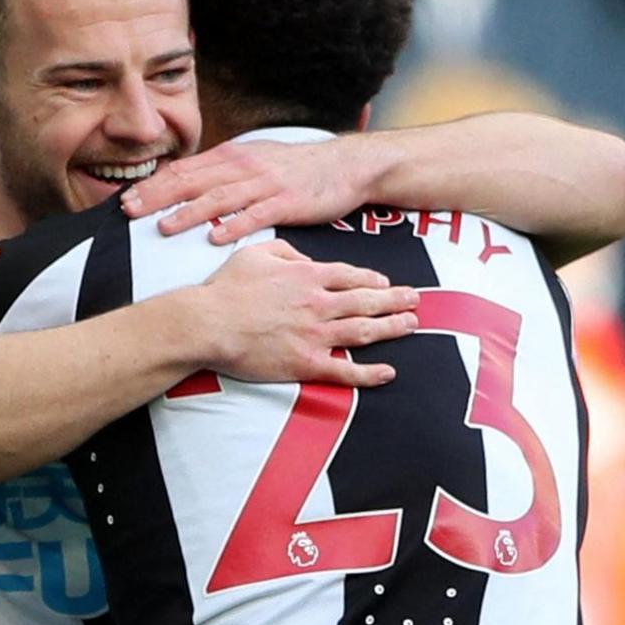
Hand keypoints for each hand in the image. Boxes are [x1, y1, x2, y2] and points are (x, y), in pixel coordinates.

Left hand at [121, 139, 370, 244]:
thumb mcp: (254, 161)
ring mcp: (264, 184)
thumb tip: (185, 184)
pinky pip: (256, 215)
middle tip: (130, 211)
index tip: (126, 199)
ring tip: (164, 227)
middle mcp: (243, 167)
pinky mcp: (286, 201)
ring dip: (189, 212)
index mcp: (231, 157)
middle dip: (158, 196)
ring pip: (219, 197)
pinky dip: (234, 226)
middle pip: (192, 181)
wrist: (344, 165)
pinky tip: (216, 238)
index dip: (153, 184)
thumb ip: (221, 173)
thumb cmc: (295, 168)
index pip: (184, 170)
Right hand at [194, 239, 417, 386]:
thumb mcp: (255, 253)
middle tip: (415, 300)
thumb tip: (304, 258)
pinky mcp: (306, 364)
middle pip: (366, 301)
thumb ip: (285, 250)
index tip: (386, 283)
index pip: (351, 276)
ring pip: (363, 331)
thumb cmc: (227, 289)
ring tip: (411, 325)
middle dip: (395, 300)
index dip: (372, 280)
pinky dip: (369, 373)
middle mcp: (318, 304)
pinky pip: (345, 371)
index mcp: (307, 277)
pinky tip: (388, 372)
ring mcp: (315, 335)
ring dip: (391, 328)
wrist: (209, 324)